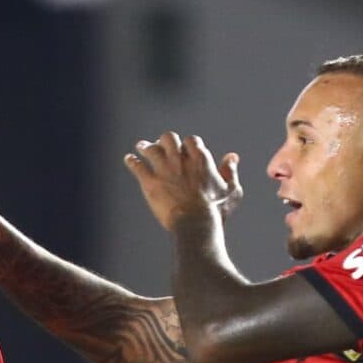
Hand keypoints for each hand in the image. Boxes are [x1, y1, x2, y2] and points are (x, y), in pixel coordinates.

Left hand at [123, 132, 242, 231]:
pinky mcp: (151, 183)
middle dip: (165, 140)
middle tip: (160, 144)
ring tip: (141, 147)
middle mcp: (180, 160)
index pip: (191, 140)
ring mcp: (164, 170)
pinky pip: (137, 166)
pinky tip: (129, 160)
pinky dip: (132, 162)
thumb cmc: (216, 211)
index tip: (185, 149)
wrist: (196, 225)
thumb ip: (230, 171)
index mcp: (200, 159)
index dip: (187, 144)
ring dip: (146, 146)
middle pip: (169, 138)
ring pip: (151, 149)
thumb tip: (233, 156)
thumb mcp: (231, 190)